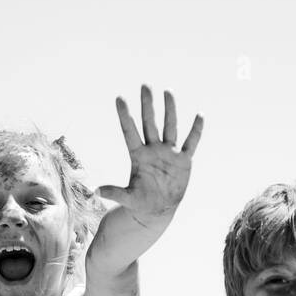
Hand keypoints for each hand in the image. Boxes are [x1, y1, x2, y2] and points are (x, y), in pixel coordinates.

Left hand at [97, 85, 202, 222]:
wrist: (158, 210)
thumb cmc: (140, 202)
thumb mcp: (127, 198)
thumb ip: (114, 192)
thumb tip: (96, 191)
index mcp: (138, 156)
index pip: (130, 131)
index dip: (125, 116)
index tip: (119, 98)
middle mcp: (153, 150)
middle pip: (149, 123)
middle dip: (147, 105)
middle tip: (145, 85)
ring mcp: (169, 153)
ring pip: (169, 127)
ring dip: (170, 110)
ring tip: (168, 91)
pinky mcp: (184, 161)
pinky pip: (191, 143)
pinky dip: (196, 131)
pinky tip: (199, 116)